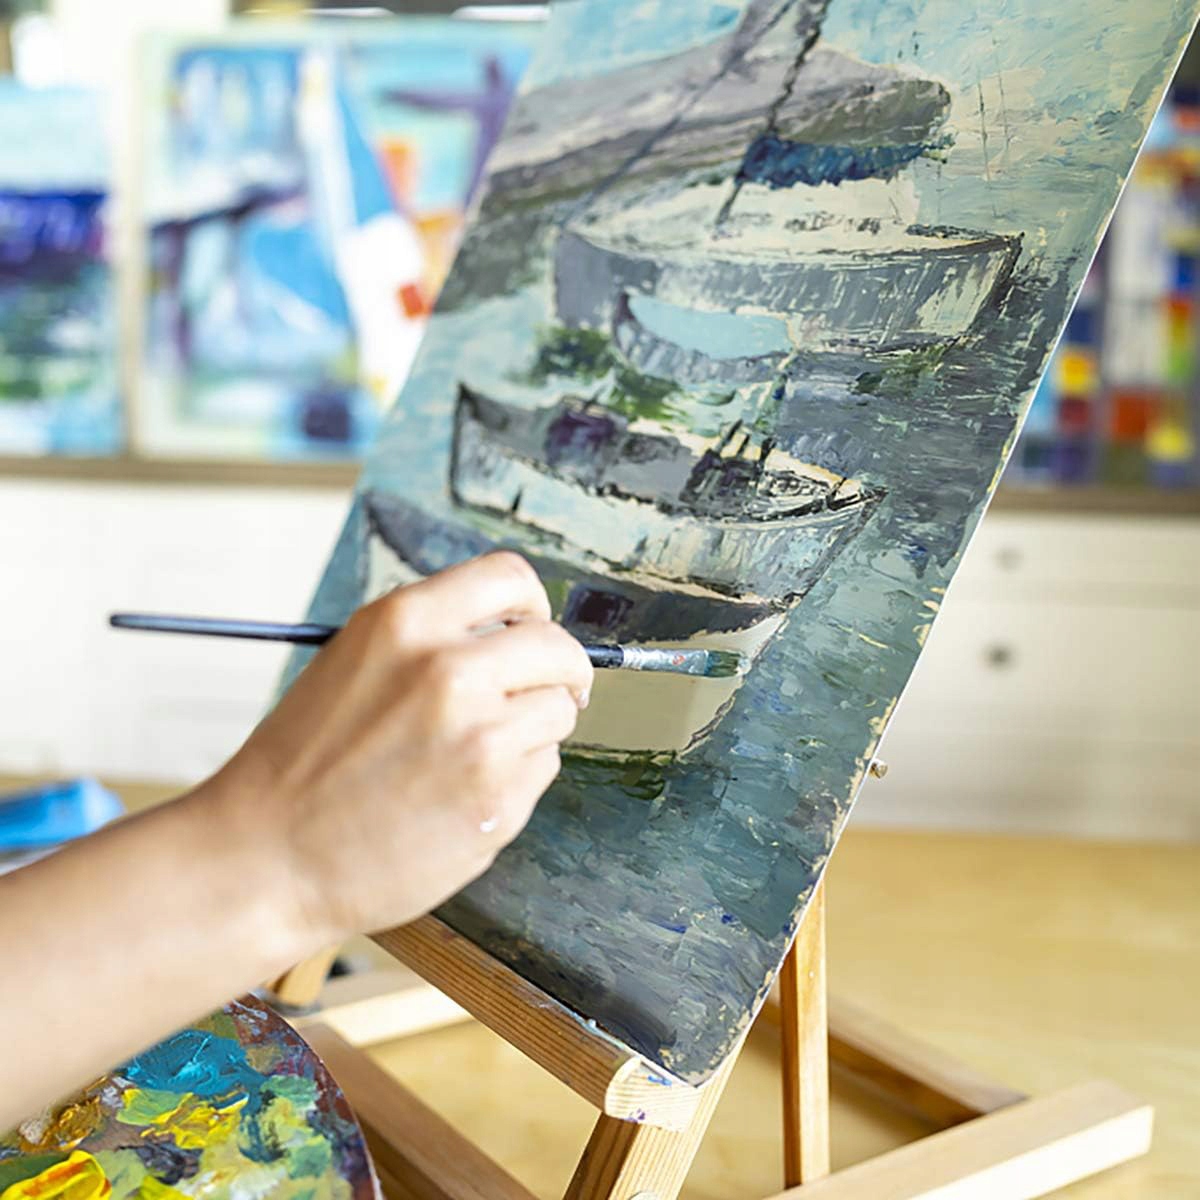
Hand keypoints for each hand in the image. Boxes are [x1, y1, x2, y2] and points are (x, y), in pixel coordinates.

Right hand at [208, 552, 592, 949]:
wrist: (267, 858)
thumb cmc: (302, 766)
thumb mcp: (354, 662)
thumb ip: (431, 638)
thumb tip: (512, 632)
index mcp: (405, 623)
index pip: (510, 578)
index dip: (532, 605)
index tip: (533, 627)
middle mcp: (449, 669)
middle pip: (556, 647)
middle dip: (560, 670)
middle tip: (549, 691)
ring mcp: (480, 736)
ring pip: (558, 710)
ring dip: (535, 729)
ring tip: (475, 754)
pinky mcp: (498, 798)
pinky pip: (543, 768)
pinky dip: (518, 779)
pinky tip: (462, 793)